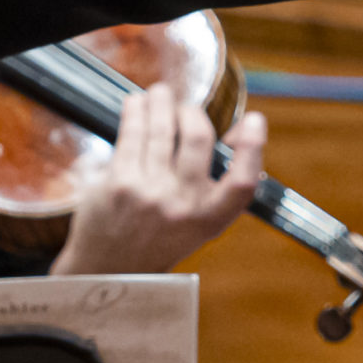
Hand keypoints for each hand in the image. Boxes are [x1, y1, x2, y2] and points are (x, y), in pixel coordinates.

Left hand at [50, 86, 265, 274]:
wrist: (107, 269)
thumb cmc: (157, 237)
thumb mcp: (198, 224)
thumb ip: (215, 187)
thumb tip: (237, 133)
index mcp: (209, 220)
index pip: (242, 182)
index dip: (253, 147)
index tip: (254, 120)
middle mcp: (181, 206)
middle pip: (197, 137)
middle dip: (191, 111)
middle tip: (184, 107)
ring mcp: (148, 193)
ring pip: (162, 128)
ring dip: (161, 101)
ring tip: (159, 93)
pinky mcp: (118, 182)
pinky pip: (132, 133)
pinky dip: (136, 110)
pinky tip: (136, 104)